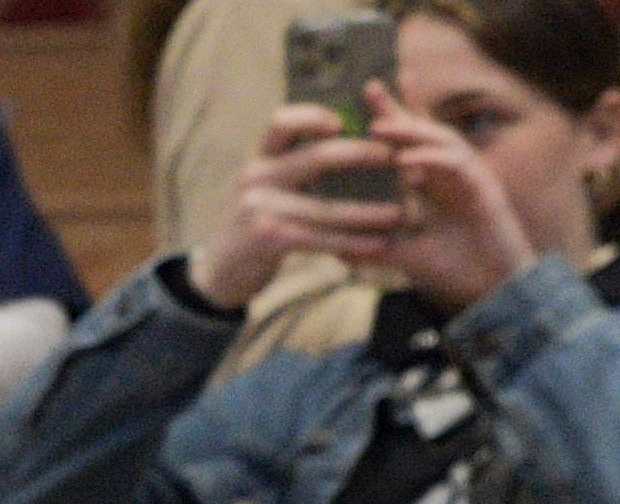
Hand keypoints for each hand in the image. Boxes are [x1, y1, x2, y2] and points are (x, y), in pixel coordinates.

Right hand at [195, 102, 411, 310]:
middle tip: (394, 158)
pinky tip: (377, 246)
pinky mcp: (267, 240)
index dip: (314, 116)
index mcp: (259, 160)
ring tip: (400, 213)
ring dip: (367, 213)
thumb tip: (339, 134)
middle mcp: (256, 179)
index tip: (344, 122)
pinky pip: (319, 239)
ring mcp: (259, 210)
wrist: (219, 272)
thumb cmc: (254, 223)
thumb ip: (292, 165)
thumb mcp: (264, 187)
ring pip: (325, 208)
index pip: (282, 121)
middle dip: (360, 154)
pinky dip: (351, 243)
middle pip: (315, 157)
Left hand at [365, 78, 540, 311]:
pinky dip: (430, 160)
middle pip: (425, 131)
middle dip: (398, 109)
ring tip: (378, 127)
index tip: (361, 101)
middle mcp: (450, 174)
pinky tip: (404, 162)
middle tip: (369, 88)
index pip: (407, 145)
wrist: (492, 288)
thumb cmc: (455, 269)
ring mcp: (469, 178)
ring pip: (442, 141)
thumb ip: (375, 248)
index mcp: (432, 183)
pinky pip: (458, 165)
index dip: (389, 120)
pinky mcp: (484, 189)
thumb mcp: (404, 255)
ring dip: (411, 132)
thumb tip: (335, 249)